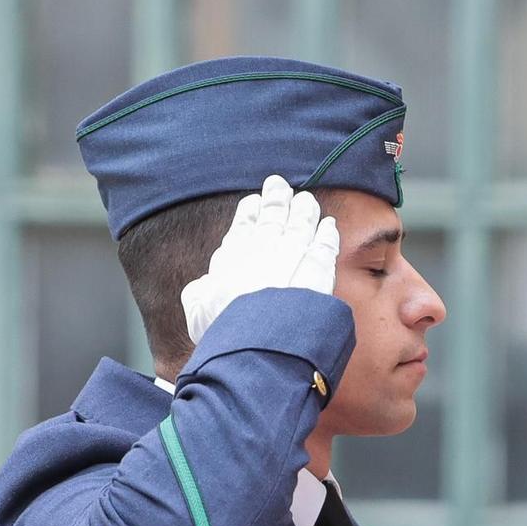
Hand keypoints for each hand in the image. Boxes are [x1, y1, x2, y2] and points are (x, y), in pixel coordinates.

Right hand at [179, 174, 340, 345]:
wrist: (256, 340)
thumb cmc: (223, 327)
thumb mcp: (197, 309)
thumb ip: (199, 293)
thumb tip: (202, 287)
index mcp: (233, 256)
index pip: (243, 227)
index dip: (249, 213)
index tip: (254, 202)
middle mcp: (264, 250)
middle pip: (274, 218)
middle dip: (277, 200)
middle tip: (279, 185)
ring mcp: (292, 257)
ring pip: (300, 225)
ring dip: (304, 210)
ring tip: (306, 200)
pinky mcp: (318, 271)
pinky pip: (324, 246)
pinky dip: (327, 234)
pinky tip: (329, 226)